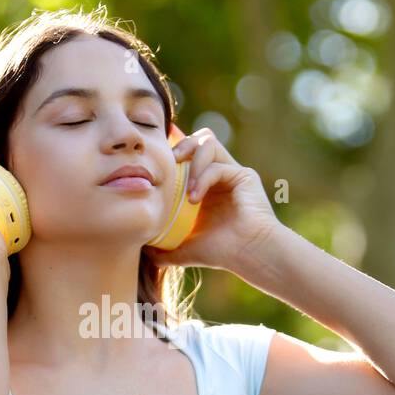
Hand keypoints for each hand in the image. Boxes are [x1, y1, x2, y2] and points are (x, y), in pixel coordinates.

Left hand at [149, 125, 279, 271]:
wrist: (251, 255)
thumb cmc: (224, 253)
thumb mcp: (186, 249)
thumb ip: (165, 249)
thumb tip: (142, 251)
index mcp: (207, 185)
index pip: (188, 155)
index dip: (172, 155)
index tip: (156, 169)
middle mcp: (221, 174)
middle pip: (199, 140)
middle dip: (181, 146)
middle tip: (169, 165)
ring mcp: (233, 173)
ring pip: (208, 144)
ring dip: (193, 163)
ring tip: (187, 191)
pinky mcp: (244, 176)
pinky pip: (218, 165)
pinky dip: (203, 178)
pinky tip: (195, 200)